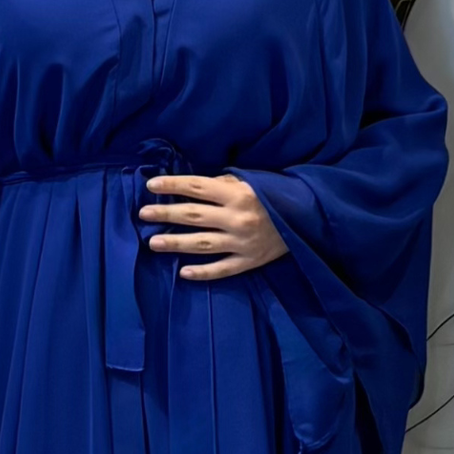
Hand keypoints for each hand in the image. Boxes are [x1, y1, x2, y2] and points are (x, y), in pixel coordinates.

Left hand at [139, 172, 288, 279]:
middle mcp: (238, 218)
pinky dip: (203, 272)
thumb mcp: (253, 181)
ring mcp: (243, 242)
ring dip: (175, 243)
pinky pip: (222, 269)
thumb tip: (195, 189)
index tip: (151, 185)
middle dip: (166, 214)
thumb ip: (225, 184)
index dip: (173, 185)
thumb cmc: (277, 195)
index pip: (198, 188)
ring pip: (202, 244)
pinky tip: (183, 272)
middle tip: (143, 214)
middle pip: (194, 216)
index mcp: (239, 194)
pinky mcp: (250, 261)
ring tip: (153, 243)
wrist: (310, 219)